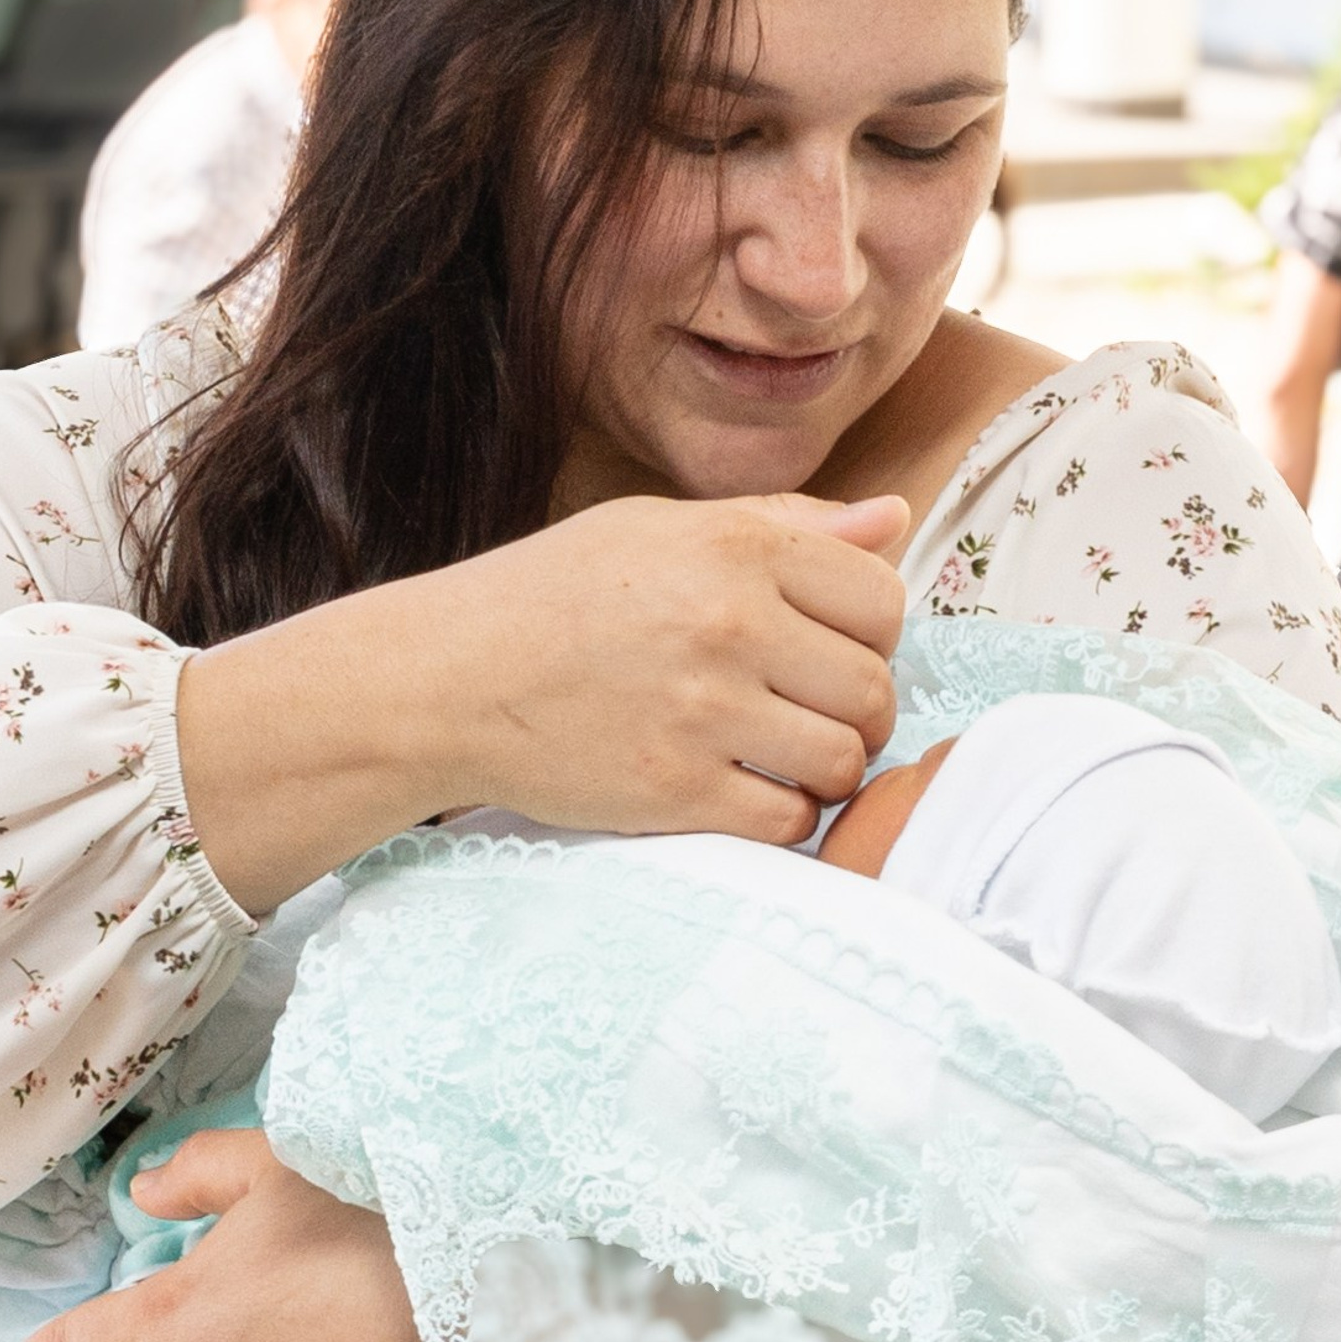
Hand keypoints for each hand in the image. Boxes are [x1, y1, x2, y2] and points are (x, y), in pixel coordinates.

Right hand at [181, 490, 908, 913]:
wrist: (446, 680)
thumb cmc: (552, 598)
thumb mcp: (659, 529)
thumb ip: (783, 524)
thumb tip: (893, 520)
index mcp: (736, 548)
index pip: (883, 600)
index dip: (869, 634)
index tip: (828, 648)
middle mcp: (729, 624)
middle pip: (873, 688)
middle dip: (856, 710)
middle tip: (806, 713)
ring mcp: (704, 712)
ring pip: (843, 761)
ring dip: (826, 770)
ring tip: (779, 757)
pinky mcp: (676, 791)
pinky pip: (788, 821)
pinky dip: (782, 817)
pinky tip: (743, 793)